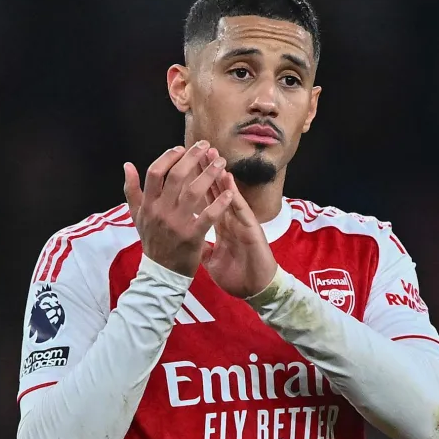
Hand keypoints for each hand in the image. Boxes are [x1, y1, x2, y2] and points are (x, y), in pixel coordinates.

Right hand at [122, 142, 232, 276]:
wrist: (161, 272)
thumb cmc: (152, 240)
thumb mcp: (136, 215)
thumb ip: (131, 190)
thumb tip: (127, 165)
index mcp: (148, 204)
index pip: (155, 173)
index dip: (168, 157)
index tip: (181, 147)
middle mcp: (160, 211)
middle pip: (176, 177)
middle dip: (192, 158)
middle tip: (206, 146)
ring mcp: (176, 224)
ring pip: (193, 192)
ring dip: (209, 174)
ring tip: (220, 162)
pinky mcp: (192, 237)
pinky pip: (207, 216)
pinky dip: (219, 204)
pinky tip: (230, 192)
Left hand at [196, 154, 277, 297]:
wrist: (255, 290)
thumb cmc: (237, 275)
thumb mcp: (211, 261)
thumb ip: (201, 246)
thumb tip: (187, 241)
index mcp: (220, 225)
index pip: (204, 198)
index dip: (194, 181)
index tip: (183, 164)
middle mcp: (230, 220)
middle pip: (216, 190)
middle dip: (206, 169)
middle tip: (197, 148)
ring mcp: (241, 223)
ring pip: (229, 194)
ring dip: (221, 175)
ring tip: (213, 155)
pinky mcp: (251, 231)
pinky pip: (241, 211)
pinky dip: (233, 196)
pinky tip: (228, 181)